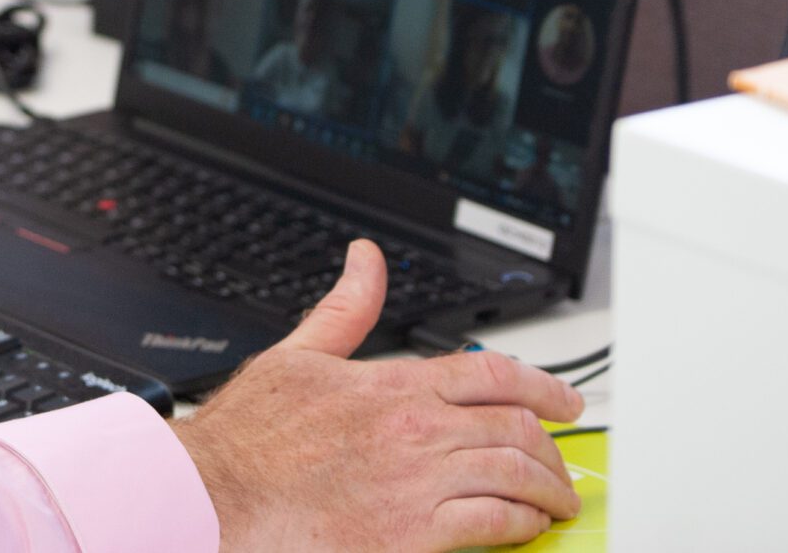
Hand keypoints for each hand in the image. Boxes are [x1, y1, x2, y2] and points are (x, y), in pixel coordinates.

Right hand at [173, 241, 584, 551]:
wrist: (222, 495)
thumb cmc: (251, 436)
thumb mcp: (298, 356)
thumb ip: (347, 309)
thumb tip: (366, 261)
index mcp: (394, 384)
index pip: (493, 374)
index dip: (543, 387)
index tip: (565, 402)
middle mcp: (416, 429)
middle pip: (515, 427)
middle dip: (550, 445)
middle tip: (563, 459)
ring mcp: (420, 482)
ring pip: (514, 475)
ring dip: (546, 489)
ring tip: (555, 500)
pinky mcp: (415, 534)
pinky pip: (494, 524)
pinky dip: (522, 525)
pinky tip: (526, 527)